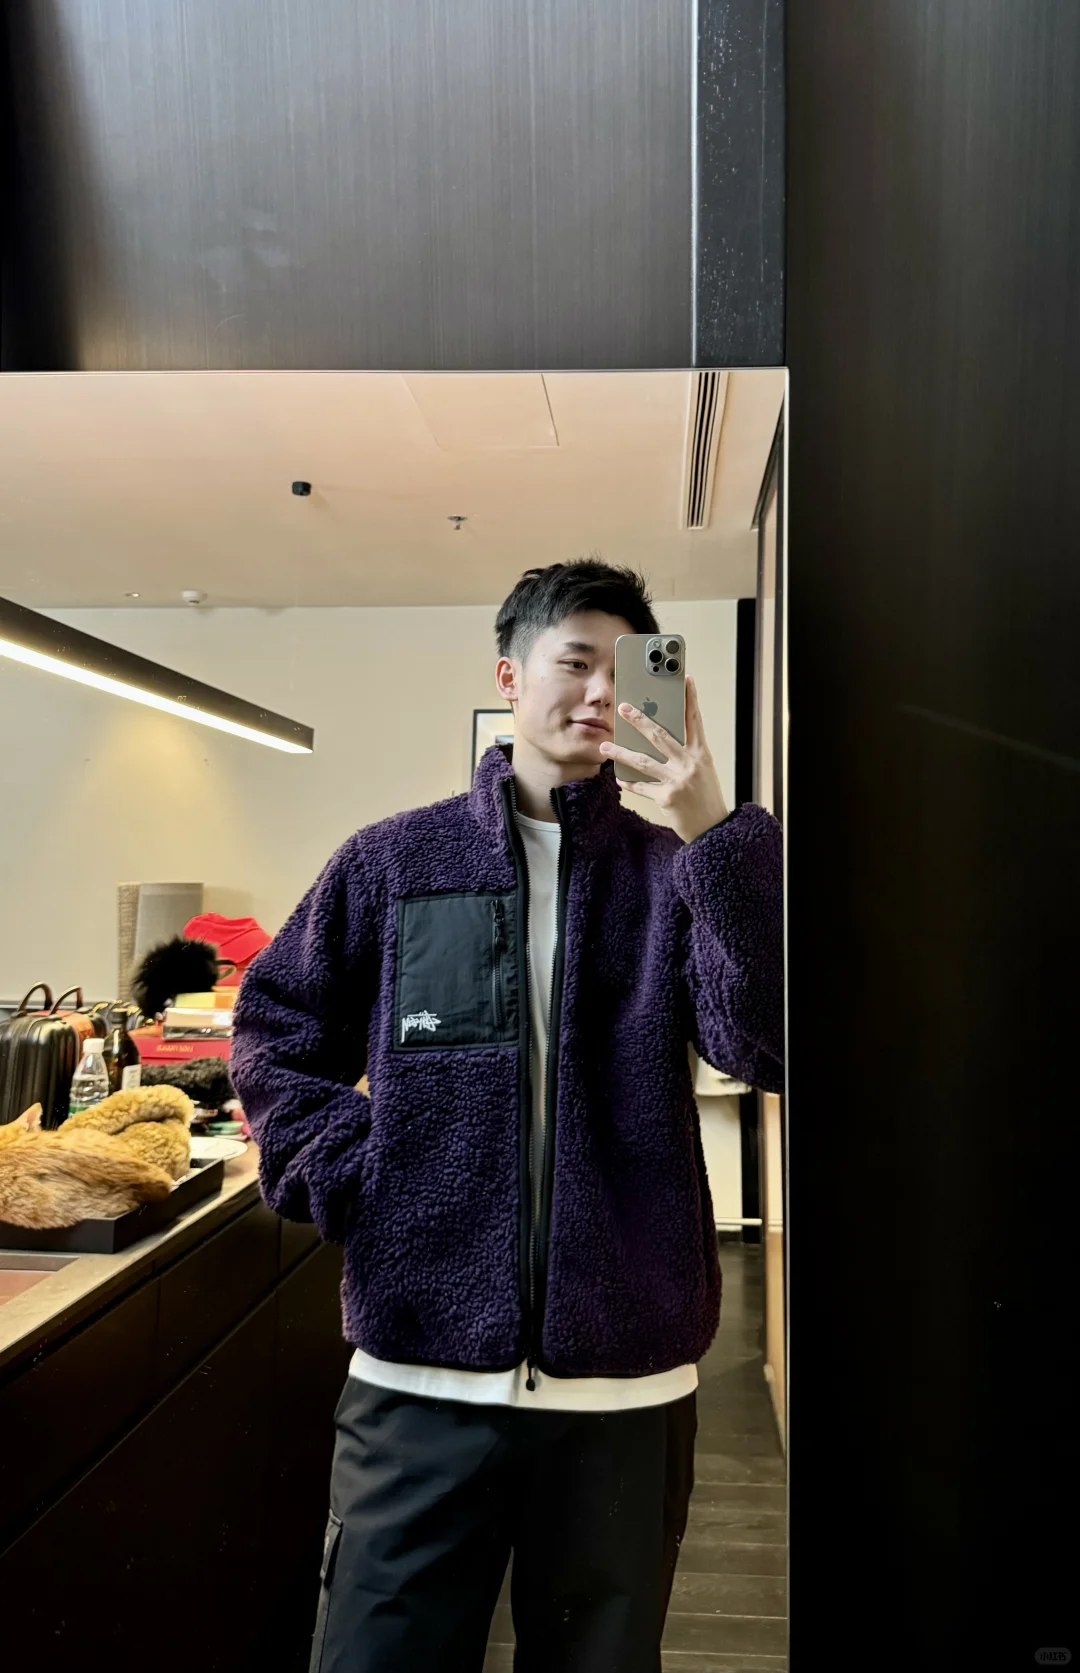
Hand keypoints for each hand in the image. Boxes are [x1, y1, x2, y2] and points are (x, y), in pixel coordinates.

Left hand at [599, 675, 729, 842]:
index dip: (691, 699)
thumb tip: (659, 739)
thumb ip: (685, 754)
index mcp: (701, 753)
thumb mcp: (702, 770)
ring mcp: (678, 780)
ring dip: (621, 752)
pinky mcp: (667, 797)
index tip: (686, 679)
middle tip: (623, 708)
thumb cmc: (707, 797)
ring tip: (605, 745)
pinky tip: (619, 777)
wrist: (714, 828)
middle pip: (660, 735)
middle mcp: (690, 763)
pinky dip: (629, 782)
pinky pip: (642, 786)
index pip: (695, 720)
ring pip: (643, 761)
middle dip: (639, 720)